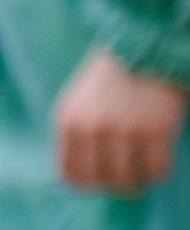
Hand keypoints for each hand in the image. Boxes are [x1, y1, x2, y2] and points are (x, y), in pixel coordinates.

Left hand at [52, 45, 187, 193]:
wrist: (148, 44)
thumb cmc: (113, 76)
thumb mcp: (79, 102)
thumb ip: (77, 134)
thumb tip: (84, 174)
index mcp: (68, 122)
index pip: (71, 175)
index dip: (89, 184)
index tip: (103, 180)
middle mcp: (92, 129)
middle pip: (100, 181)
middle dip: (115, 185)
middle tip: (129, 179)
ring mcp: (124, 130)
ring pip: (128, 179)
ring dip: (138, 181)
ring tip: (144, 171)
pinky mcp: (157, 129)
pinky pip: (157, 169)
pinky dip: (160, 172)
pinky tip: (161, 160)